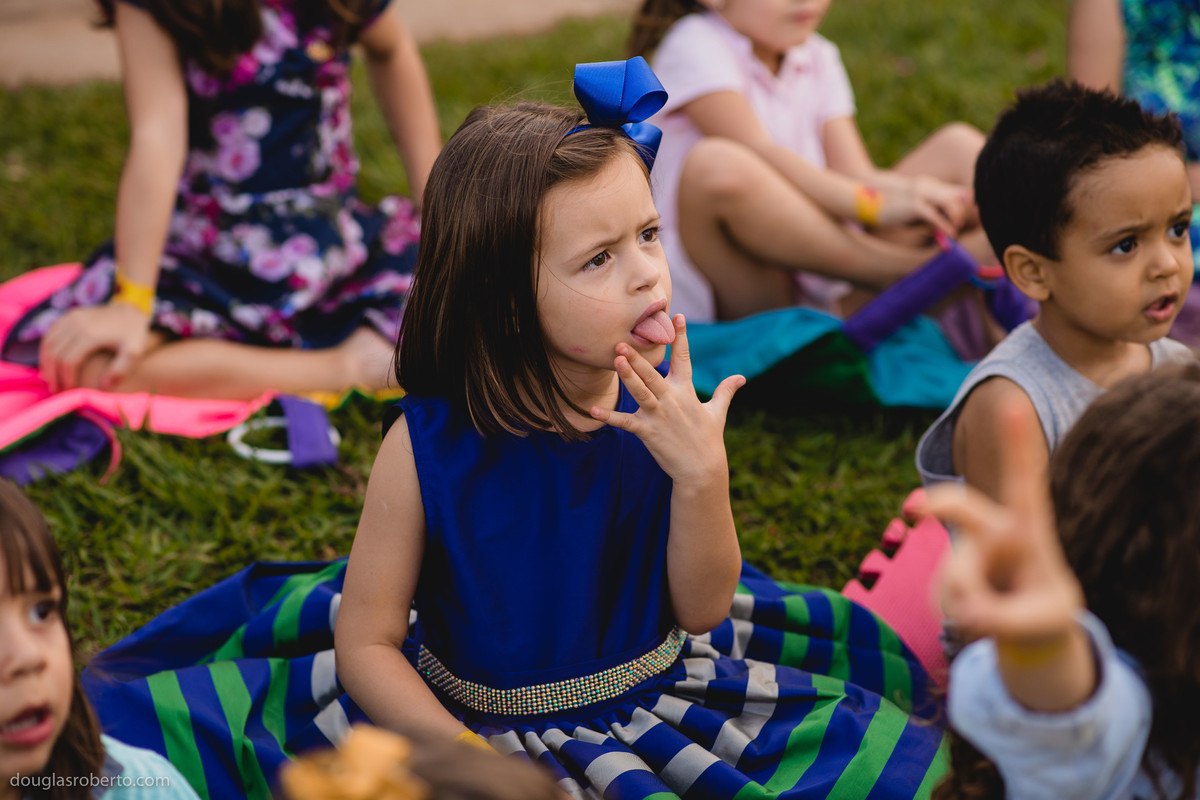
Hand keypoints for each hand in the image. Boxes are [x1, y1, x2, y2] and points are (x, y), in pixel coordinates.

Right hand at [39, 302, 151, 392]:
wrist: (133, 313)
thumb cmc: (134, 337)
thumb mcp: (134, 353)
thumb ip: (121, 370)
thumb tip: (103, 386)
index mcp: (91, 335)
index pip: (69, 361)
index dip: (66, 379)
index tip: (69, 391)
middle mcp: (78, 324)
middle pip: (55, 353)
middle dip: (53, 374)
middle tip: (56, 390)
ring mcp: (72, 317)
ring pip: (48, 344)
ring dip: (46, 363)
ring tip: (51, 380)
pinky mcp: (70, 315)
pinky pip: (50, 334)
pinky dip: (46, 350)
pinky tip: (51, 364)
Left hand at [590, 314, 743, 488]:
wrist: (702, 470)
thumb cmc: (708, 440)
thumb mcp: (718, 412)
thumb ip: (725, 391)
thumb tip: (741, 378)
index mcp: (687, 391)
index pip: (683, 359)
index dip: (681, 337)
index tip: (677, 316)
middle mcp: (672, 400)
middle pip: (653, 375)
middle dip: (638, 359)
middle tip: (622, 342)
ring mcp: (659, 416)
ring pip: (640, 392)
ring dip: (628, 377)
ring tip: (617, 360)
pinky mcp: (649, 433)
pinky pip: (626, 422)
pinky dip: (610, 417)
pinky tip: (594, 410)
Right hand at [880, 176, 972, 236]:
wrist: (867, 202)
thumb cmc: (889, 208)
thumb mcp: (912, 205)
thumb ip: (929, 208)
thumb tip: (946, 222)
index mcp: (929, 184)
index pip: (957, 191)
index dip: (967, 204)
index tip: (969, 219)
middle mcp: (928, 186)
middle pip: (958, 198)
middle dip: (963, 214)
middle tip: (960, 227)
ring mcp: (921, 194)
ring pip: (951, 205)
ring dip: (956, 220)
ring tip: (955, 231)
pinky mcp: (915, 205)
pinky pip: (936, 216)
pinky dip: (945, 226)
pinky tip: (949, 234)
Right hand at [921, 397, 1083, 648]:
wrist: (1029, 624)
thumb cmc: (1044, 610)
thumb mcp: (1042, 622)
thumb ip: (1004, 618)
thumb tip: (963, 612)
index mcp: (1030, 529)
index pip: (1023, 481)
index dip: (1014, 443)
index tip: (1011, 403)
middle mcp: (995, 531)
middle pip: (962, 507)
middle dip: (940, 504)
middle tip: (918, 510)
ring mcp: (968, 550)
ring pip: (955, 576)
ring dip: (968, 607)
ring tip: (993, 619)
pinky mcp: (948, 571)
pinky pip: (941, 595)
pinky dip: (956, 614)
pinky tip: (974, 617)